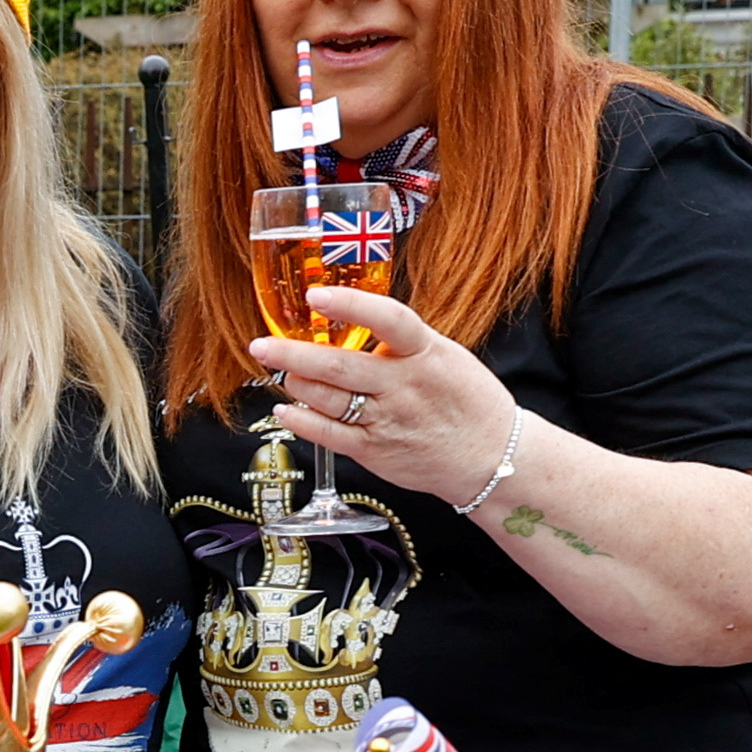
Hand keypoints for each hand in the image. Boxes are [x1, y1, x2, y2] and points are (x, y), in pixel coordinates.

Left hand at [255, 288, 517, 503]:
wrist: (490, 456)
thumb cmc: (466, 401)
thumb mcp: (444, 356)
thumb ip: (402, 341)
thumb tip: (355, 319)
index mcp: (425, 353)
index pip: (387, 319)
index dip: (350, 304)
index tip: (315, 295)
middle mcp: (404, 386)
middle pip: (339, 365)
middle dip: (292, 354)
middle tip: (261, 345)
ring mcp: (387, 420)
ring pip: (328, 399)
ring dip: (295, 384)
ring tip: (281, 372)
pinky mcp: (375, 451)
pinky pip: (329, 434)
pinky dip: (301, 420)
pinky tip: (286, 408)